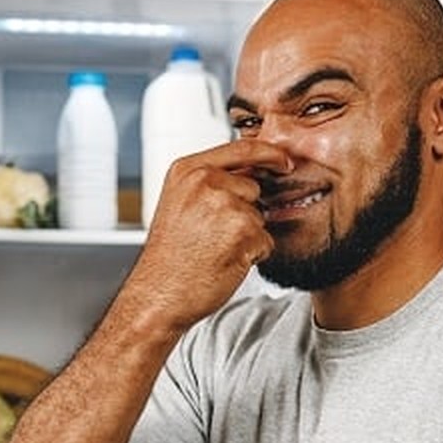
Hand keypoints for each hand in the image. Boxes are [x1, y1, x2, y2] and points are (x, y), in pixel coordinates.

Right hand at [123, 140, 291, 332]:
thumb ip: (209, 184)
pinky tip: (224, 261)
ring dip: (247, 234)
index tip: (284, 161)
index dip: (269, 154)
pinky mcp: (244, 232)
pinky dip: (252, 254)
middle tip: (212, 236)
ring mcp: (225, 205)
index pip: (241, 148)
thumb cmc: (169, 258)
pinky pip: (265, 240)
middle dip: (244, 210)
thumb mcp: (179, 204)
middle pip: (253, 186)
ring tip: (214, 249)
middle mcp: (205, 182)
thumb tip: (251, 173)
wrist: (159, 295)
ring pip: (259, 215)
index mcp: (187, 170)